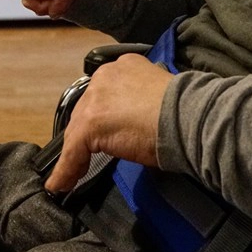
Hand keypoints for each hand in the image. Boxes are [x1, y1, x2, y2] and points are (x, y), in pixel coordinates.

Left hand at [46, 53, 171, 193]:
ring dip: (74, 155)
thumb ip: (140, 103)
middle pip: (85, 110)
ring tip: (71, 176)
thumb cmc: (184, 112)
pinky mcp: (90, 122)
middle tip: (85, 158)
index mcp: (125, 67)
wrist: (189, 118)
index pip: (103, 95)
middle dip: (85, 134)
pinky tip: (63, 184)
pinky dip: (67, 170)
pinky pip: (73, 151)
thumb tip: (136, 121)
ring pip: (77, 130)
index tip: (104, 134)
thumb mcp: (159, 98)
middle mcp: (105, 76)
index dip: (102, 116)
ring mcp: (96, 98)